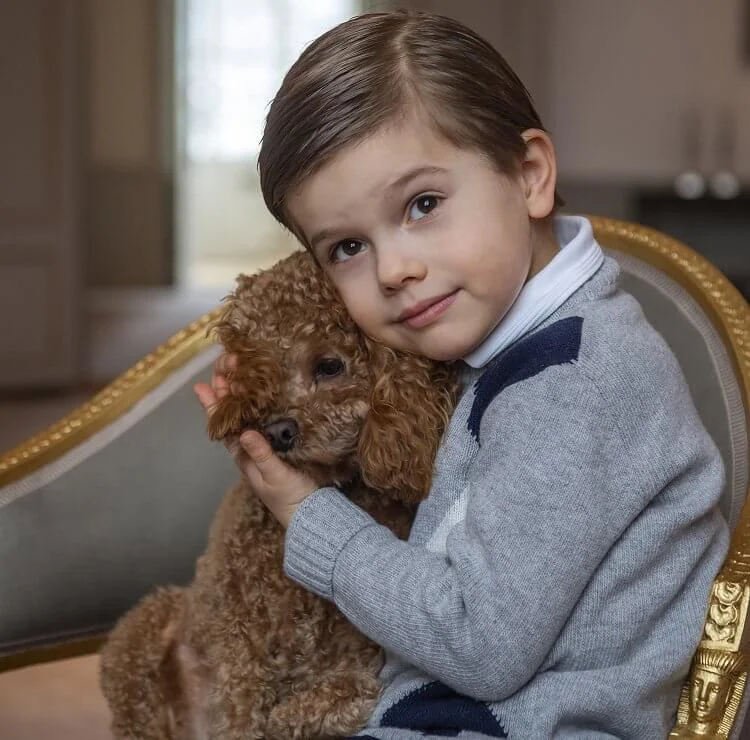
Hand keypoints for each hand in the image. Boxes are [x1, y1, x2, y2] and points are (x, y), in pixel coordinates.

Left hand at [194, 354, 317, 527]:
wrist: (310, 515)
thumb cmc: (292, 498)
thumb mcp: (276, 476)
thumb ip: (261, 455)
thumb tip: (245, 432)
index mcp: (244, 456)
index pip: (224, 425)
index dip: (214, 405)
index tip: (204, 385)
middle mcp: (250, 449)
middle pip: (232, 416)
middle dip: (225, 392)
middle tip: (223, 366)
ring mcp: (264, 447)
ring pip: (246, 416)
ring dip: (239, 395)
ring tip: (234, 374)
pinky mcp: (280, 447)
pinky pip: (262, 421)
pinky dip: (258, 405)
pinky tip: (260, 395)